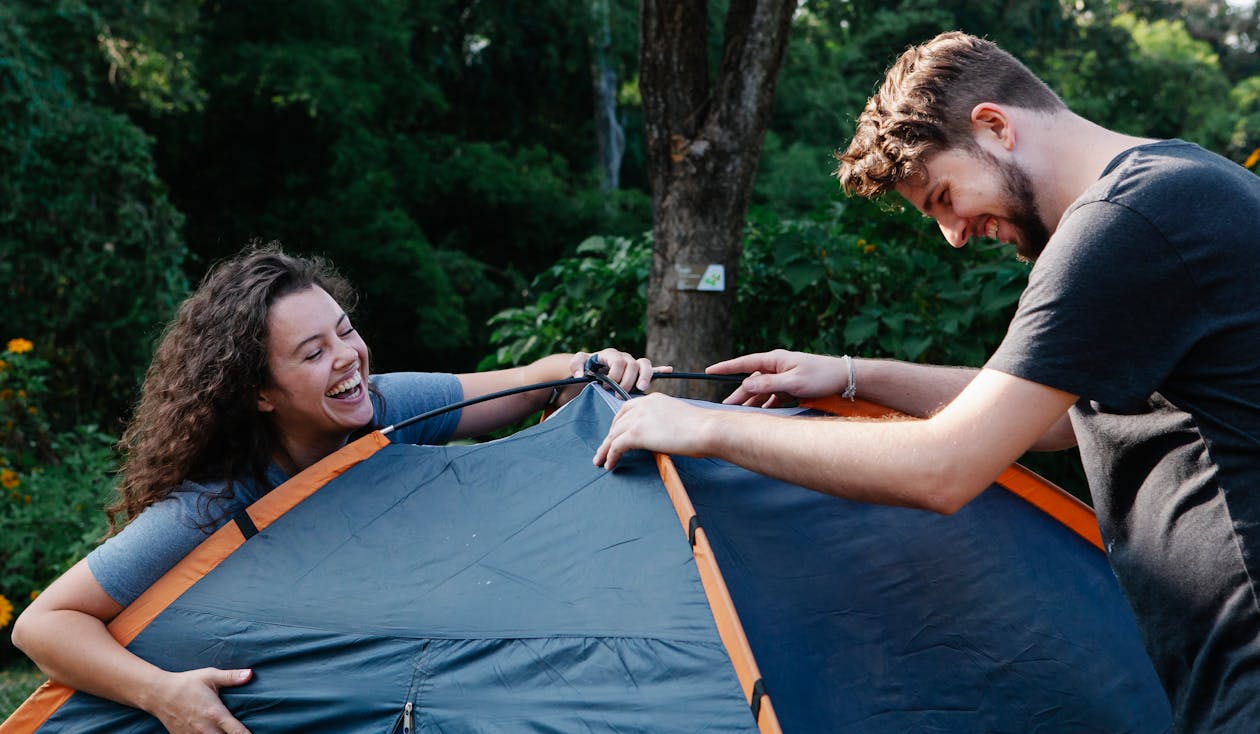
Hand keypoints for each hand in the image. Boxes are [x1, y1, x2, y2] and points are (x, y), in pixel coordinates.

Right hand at [149, 667, 253, 733]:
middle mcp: (205, 729)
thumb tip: (250, 674)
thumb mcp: (210, 675)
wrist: (158, 694)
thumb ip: (231, 677)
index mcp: (215, 714)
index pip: (236, 732)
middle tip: (238, 732)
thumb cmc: (186, 683)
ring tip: (224, 732)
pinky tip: (210, 733)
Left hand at [567, 348, 671, 397]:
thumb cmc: (583, 370)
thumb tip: (580, 374)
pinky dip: (660, 369)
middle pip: (633, 365)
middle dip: (628, 381)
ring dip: (645, 377)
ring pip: (644, 365)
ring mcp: (632, 365)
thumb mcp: (576, 366)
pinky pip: (651, 369)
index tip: (607, 387)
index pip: (618, 362)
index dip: (615, 375)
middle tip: (619, 394)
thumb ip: (576, 365)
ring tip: (641, 389)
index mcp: (610, 355)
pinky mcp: (638, 374)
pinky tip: (668, 370)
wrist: (588, 373)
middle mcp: (623, 358)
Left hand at [594, 393, 712, 469]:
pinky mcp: (636, 433)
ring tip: (600, 460)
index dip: (619, 422)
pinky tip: (609, 464)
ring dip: (605, 449)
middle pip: (618, 421)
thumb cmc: (702, 428)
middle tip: (605, 448)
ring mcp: (638, 419)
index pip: (628, 408)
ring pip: (613, 434)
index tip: (616, 432)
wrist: (707, 429)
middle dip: (610, 435)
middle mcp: (643, 405)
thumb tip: (661, 437)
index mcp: (654, 399)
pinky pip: (616, 446)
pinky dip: (610, 456)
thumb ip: (664, 423)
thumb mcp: (678, 419)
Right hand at [708, 349, 846, 406]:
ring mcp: (783, 377)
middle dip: (738, 394)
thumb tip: (745, 384)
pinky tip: (760, 416)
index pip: (744, 363)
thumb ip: (768, 384)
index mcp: (775, 360)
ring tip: (739, 416)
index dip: (725, 367)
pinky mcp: (790, 387)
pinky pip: (773, 397)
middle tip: (724, 408)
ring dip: (751, 403)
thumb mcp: (793, 382)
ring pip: (761, 391)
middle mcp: (777, 367)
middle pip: (751, 381)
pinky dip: (766, 406)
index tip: (709, 371)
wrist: (844, 379)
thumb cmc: (821, 376)